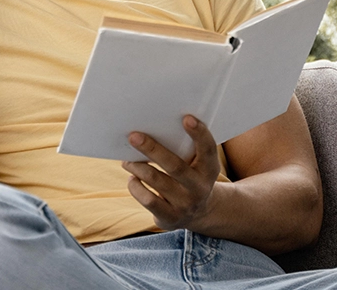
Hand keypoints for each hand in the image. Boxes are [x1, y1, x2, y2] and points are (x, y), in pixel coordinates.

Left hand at [121, 115, 221, 230]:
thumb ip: (185, 149)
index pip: (208, 149)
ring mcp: (185, 204)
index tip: (186, 118)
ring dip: (137, 167)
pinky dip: (136, 187)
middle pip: (175, 166)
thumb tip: (152, 128)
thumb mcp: (198, 165)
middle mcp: (200, 187)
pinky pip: (148, 200)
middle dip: (152, 149)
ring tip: (127, 160)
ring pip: (156, 181)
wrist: (198, 214)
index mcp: (209, 169)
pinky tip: (133, 179)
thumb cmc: (191, 177)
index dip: (199, 134)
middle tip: (134, 136)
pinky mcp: (170, 217)